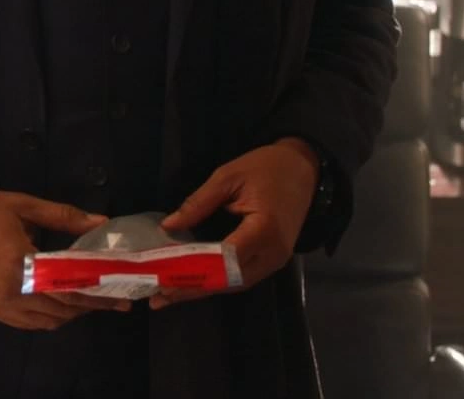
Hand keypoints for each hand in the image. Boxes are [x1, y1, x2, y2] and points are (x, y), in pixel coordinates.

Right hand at [0, 189, 130, 329]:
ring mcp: (0, 305)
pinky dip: (50, 319)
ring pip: (48, 321)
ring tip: (90, 301)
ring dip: (71, 313)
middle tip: (115, 301)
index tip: (122, 296)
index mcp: (20, 261)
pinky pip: (29, 324)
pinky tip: (61, 306)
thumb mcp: (22, 205)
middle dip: (91, 306)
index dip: (98, 294)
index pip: (69, 287)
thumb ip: (63, 216)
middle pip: (62, 308)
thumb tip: (101, 222)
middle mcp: (11, 290)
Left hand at [149, 138, 319, 310]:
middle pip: (230, 280)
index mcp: (264, 229)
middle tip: (160, 295)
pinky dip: (218, 281)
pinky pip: (243, 277)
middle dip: (194, 289)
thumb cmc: (266, 168)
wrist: (303, 169)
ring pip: (236, 284)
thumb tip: (168, 226)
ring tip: (170, 295)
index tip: (166, 278)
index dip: (195, 271)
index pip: (226, 259)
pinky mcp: (273, 260)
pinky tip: (195, 283)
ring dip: (204, 289)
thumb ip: (198, 203)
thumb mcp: (227, 177)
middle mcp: (273, 253)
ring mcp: (276, 260)